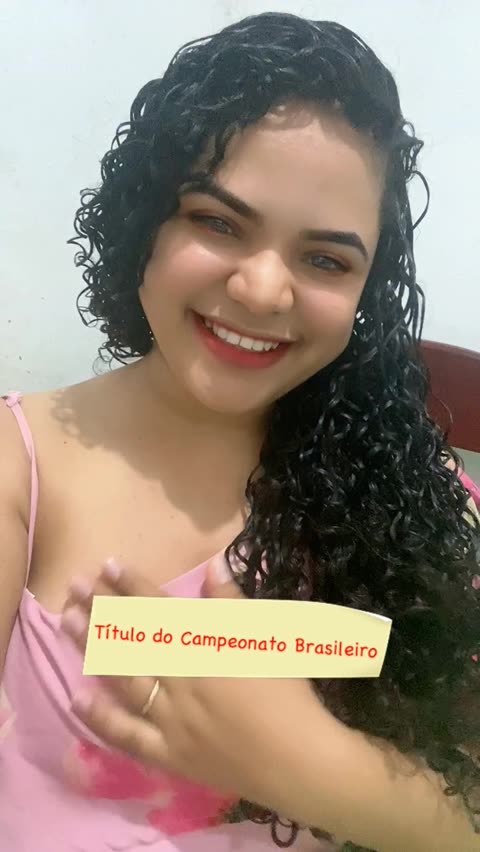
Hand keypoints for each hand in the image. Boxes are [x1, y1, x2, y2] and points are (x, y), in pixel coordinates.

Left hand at [61, 555, 322, 811]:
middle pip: (134, 639)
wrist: (296, 758)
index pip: (160, 610)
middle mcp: (178, 679)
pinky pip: (128, 735)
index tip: (108, 565)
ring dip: (94, 649)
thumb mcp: (266, 636)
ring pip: (123, 677)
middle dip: (102, 610)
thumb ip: (233, 601)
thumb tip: (213, 562)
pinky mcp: (168, 753)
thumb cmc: (287, 692)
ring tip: (67, 623)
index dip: (133, 585)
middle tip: (73, 587)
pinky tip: (77, 697)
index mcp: (203, 648)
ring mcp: (169, 718)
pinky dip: (101, 717)